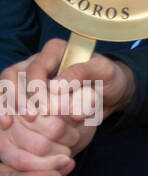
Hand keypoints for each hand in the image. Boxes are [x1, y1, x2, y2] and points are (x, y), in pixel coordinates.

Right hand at [0, 39, 132, 164]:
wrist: (108, 92)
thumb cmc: (107, 78)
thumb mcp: (103, 72)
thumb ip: (83, 74)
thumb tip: (57, 86)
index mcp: (55, 50)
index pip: (37, 67)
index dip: (36, 87)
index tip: (43, 108)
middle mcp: (36, 61)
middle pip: (14, 77)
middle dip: (19, 99)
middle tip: (30, 118)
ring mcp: (27, 77)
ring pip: (5, 88)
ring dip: (8, 105)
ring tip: (10, 123)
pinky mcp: (24, 94)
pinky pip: (8, 100)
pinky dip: (6, 111)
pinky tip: (6, 125)